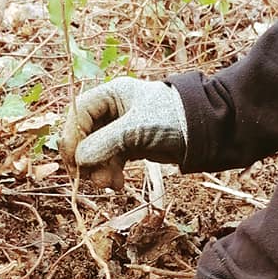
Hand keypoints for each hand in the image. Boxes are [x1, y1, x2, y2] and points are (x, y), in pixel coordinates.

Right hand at [59, 78, 187, 188]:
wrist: (206, 132)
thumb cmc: (173, 119)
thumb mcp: (137, 128)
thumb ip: (106, 142)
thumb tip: (79, 160)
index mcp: (111, 94)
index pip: (79, 112)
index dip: (72, 135)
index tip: (73, 159)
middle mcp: (112, 109)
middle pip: (83, 134)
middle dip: (86, 158)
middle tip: (90, 178)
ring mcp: (119, 129)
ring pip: (94, 151)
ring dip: (98, 170)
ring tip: (109, 184)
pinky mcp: (128, 146)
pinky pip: (108, 161)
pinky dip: (109, 173)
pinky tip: (116, 184)